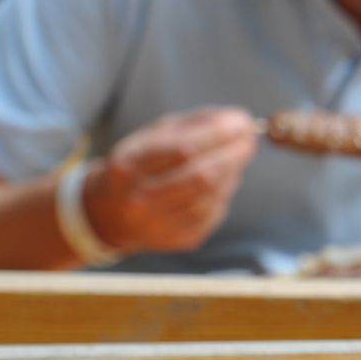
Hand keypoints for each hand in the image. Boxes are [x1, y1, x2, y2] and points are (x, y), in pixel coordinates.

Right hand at [84, 106, 257, 253]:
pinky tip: (225, 180)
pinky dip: (225, 192)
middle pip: (202, 176)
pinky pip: (214, 212)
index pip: (182, 149)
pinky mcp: (179, 240)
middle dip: (233, 154)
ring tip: (239, 155)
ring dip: (233, 172)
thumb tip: (236, 120)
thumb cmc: (139, 165)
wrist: (110, 214)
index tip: (241, 121)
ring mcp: (159, 224)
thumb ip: (192, 124)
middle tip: (249, 139)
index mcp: (128, 166)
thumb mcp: (151, 137)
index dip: (217, 135)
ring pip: (212, 196)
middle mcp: (140, 200)